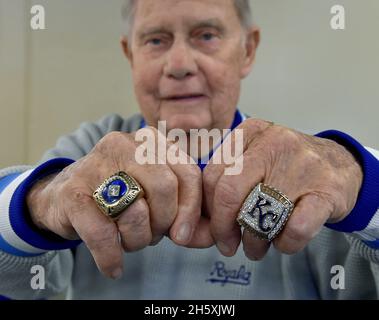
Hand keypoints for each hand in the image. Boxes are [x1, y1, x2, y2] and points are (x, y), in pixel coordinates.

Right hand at [27, 128, 211, 278]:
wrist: (67, 197)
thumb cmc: (122, 196)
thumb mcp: (159, 199)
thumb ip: (188, 215)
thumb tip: (213, 236)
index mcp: (151, 141)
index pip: (189, 173)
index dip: (191, 209)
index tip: (182, 235)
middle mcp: (124, 144)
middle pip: (165, 187)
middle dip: (163, 222)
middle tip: (151, 234)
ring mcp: (95, 165)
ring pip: (136, 211)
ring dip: (137, 240)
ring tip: (129, 239)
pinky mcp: (73, 192)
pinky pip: (103, 233)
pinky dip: (111, 257)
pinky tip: (114, 266)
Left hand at [203, 119, 362, 259]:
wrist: (339, 164)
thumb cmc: (286, 166)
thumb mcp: (254, 157)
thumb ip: (226, 178)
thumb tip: (201, 219)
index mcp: (250, 132)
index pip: (211, 175)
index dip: (208, 209)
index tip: (214, 228)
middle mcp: (274, 143)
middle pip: (229, 192)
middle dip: (222, 228)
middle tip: (227, 245)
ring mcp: (302, 165)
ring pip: (260, 214)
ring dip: (254, 242)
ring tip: (256, 247)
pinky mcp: (327, 190)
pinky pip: (295, 229)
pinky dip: (285, 244)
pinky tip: (283, 242)